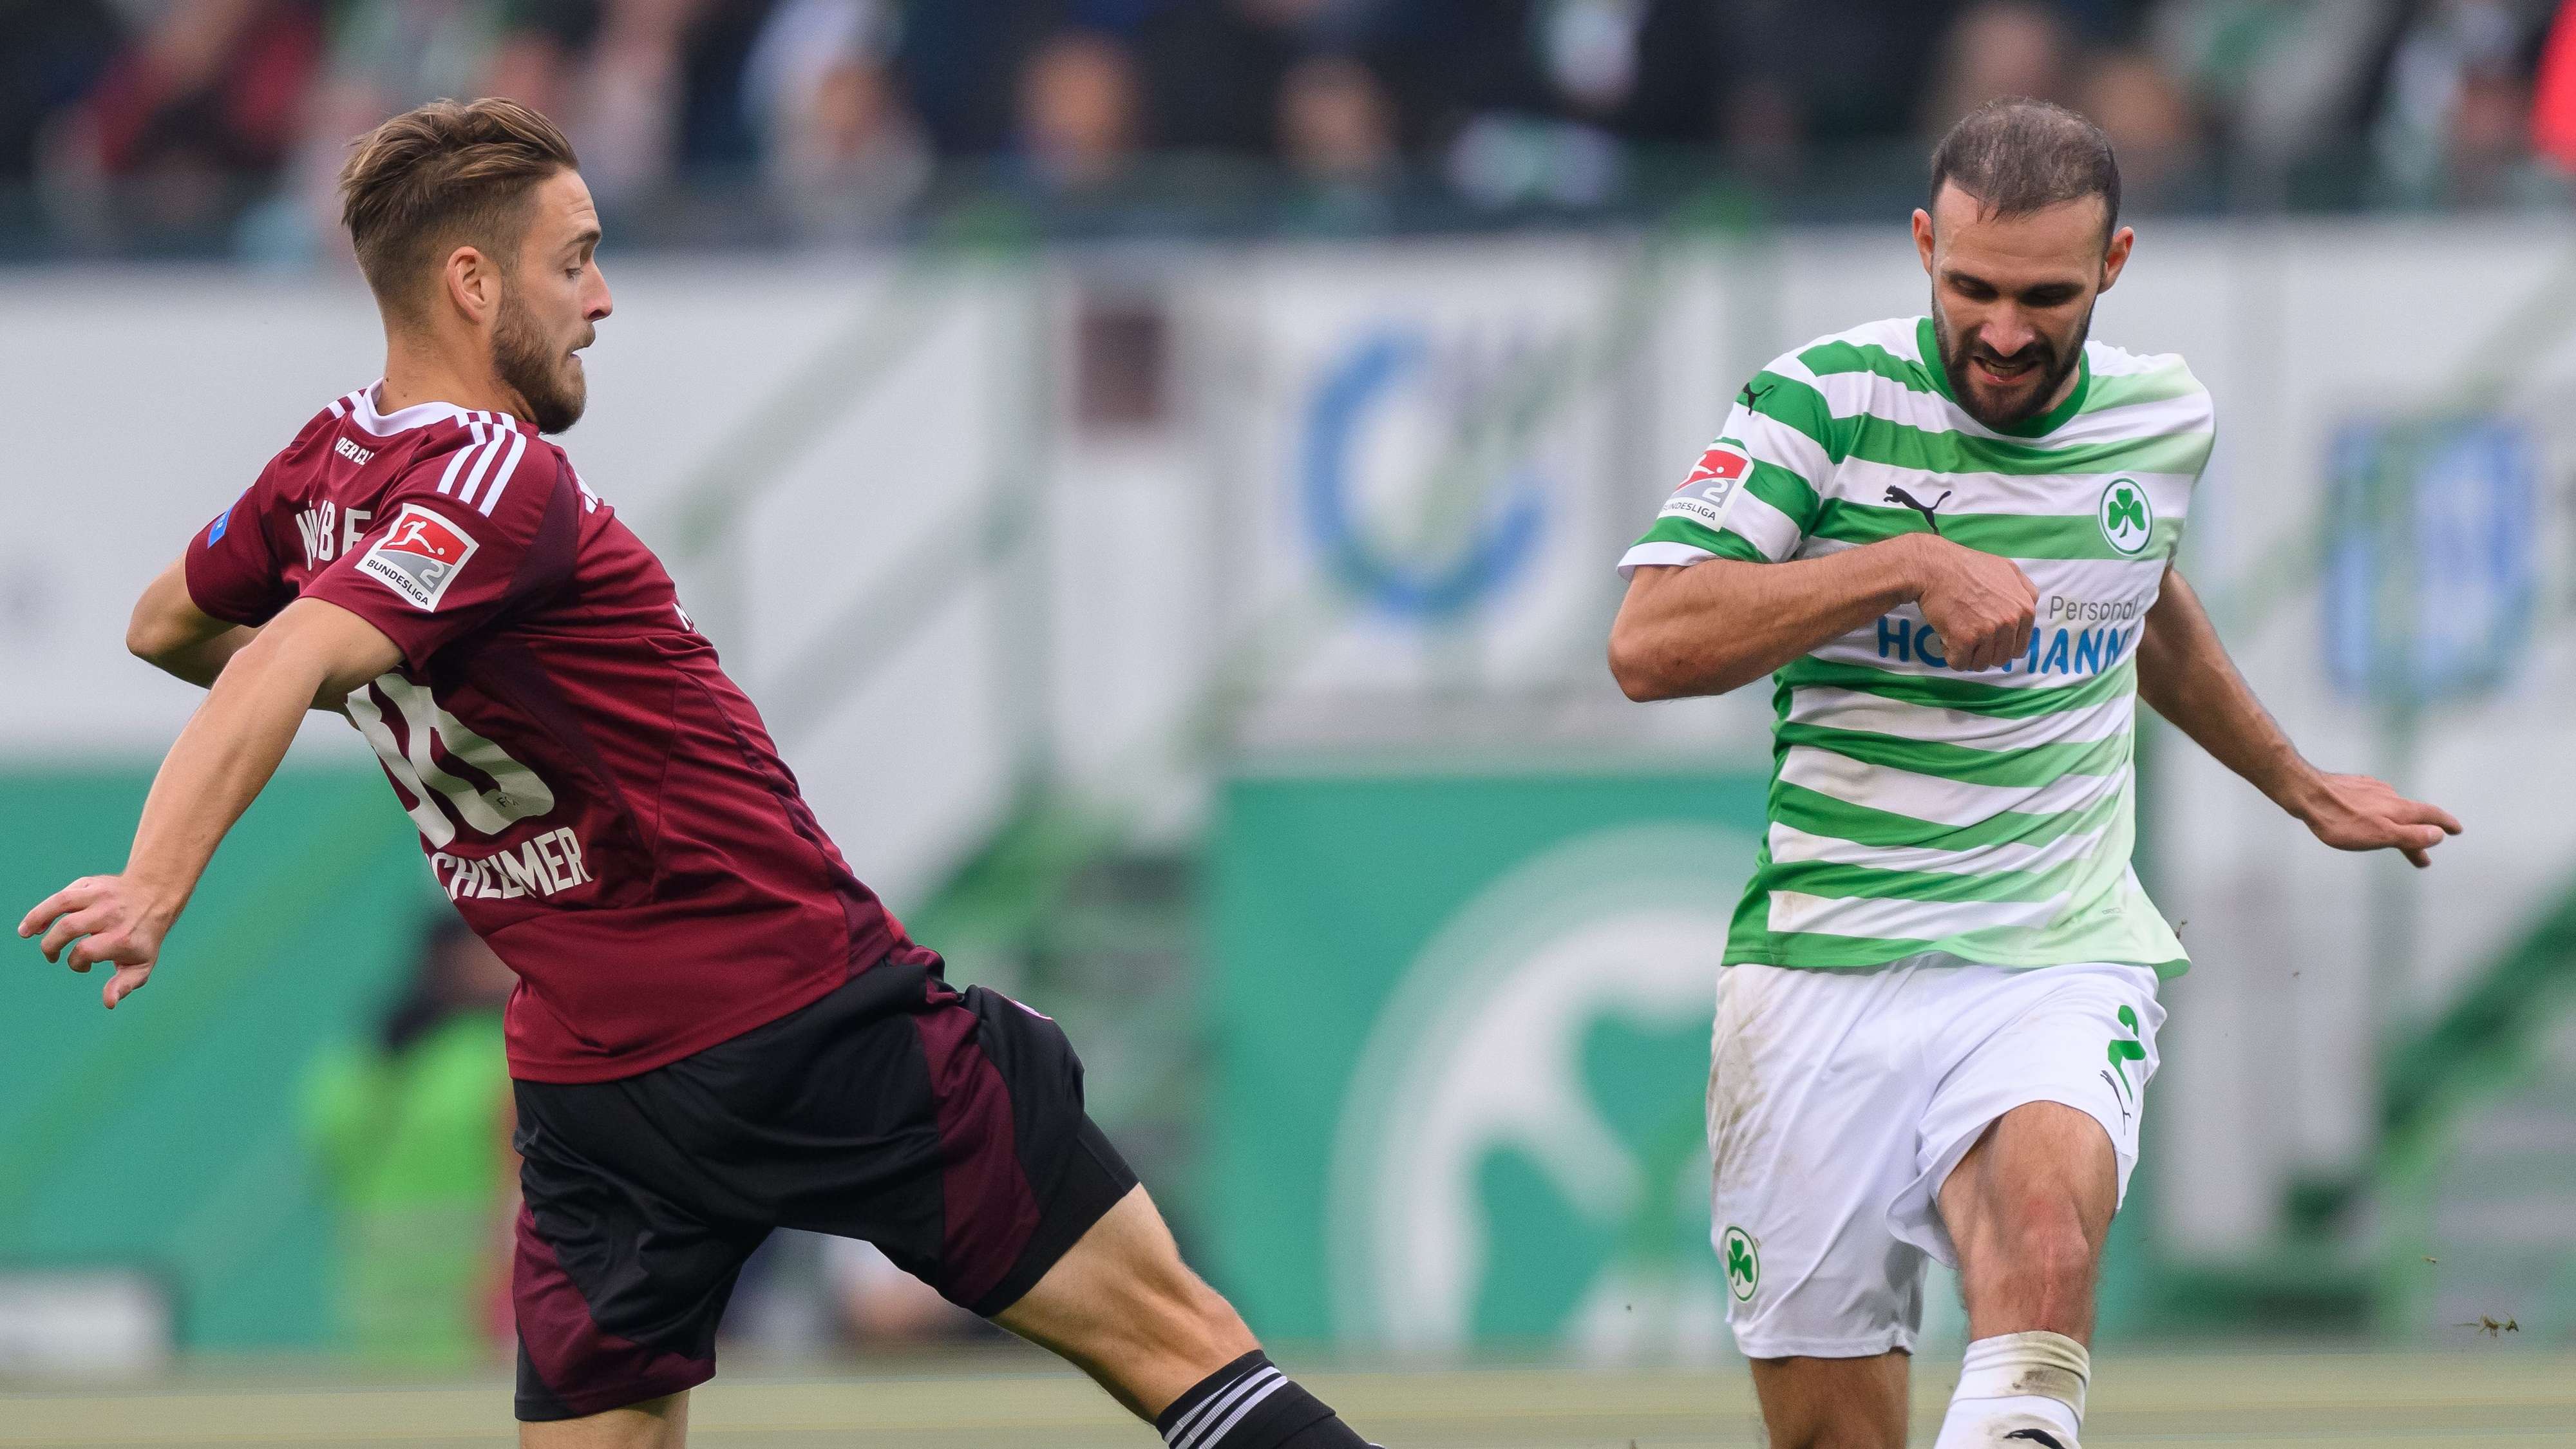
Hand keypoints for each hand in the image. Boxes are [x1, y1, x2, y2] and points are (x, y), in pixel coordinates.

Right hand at [18, 875, 175, 1008]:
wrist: (156, 897)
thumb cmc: (143, 938)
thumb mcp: (142, 964)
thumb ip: (124, 985)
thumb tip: (108, 1003)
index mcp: (122, 936)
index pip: (85, 951)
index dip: (76, 963)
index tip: (83, 967)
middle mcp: (110, 914)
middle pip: (69, 927)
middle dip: (52, 946)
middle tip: (53, 956)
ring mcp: (101, 896)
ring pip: (61, 903)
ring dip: (37, 920)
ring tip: (26, 934)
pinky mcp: (92, 883)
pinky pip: (63, 894)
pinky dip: (44, 908)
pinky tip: (34, 925)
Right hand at [1904, 535, 2037, 671]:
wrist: (1936, 567)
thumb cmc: (1969, 566)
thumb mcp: (2008, 569)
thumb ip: (2026, 589)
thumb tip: (2031, 605)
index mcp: (2025, 609)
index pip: (2019, 647)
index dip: (2000, 645)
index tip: (1987, 637)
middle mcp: (2010, 622)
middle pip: (2000, 659)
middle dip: (1984, 652)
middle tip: (1970, 636)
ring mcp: (1987, 632)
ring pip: (1980, 665)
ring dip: (1967, 655)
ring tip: (1957, 635)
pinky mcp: (1964, 640)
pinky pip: (1959, 664)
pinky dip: (1950, 655)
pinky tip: (1946, 638)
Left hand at [2292, 773, 2461, 867]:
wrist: (2306, 793)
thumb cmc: (2341, 820)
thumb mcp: (2380, 835)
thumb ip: (2410, 835)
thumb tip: (2438, 834)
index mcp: (2399, 809)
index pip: (2431, 815)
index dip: (2445, 823)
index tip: (2457, 830)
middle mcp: (2389, 796)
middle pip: (2411, 818)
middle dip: (2419, 838)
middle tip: (2424, 859)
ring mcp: (2370, 790)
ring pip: (2391, 811)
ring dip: (2398, 827)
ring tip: (2396, 841)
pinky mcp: (2353, 787)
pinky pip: (2374, 802)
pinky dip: (2380, 814)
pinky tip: (2373, 816)